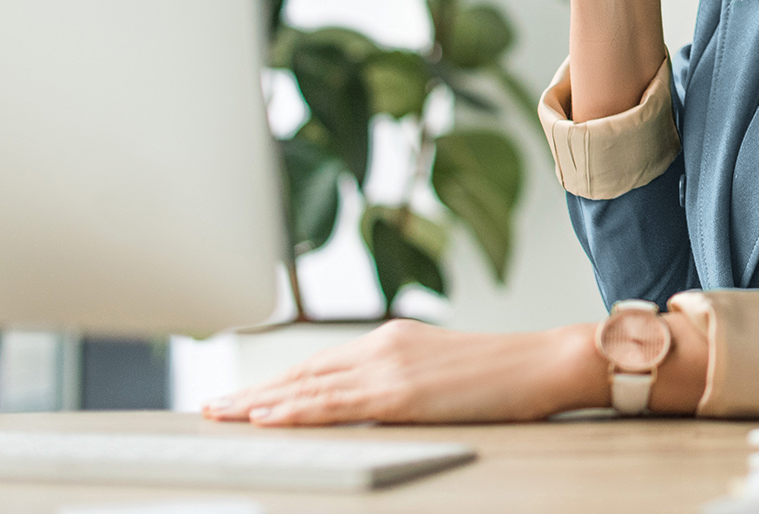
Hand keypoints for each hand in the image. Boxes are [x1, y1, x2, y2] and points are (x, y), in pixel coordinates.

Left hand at [200, 320, 607, 425]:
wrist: (546, 362)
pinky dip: (293, 410)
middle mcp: (384, 346)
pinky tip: (266, 418)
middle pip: (304, 372)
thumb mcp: (445, 373)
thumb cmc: (508, 374)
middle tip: (212, 407)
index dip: (278, 382)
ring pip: (308, 387)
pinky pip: (334, 404)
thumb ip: (404, 383)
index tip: (246, 396)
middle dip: (255, 393)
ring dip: (259, 404)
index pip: (322, 365)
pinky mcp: (401, 392)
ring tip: (222, 416)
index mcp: (394, 340)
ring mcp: (390, 367)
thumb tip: (373, 407)